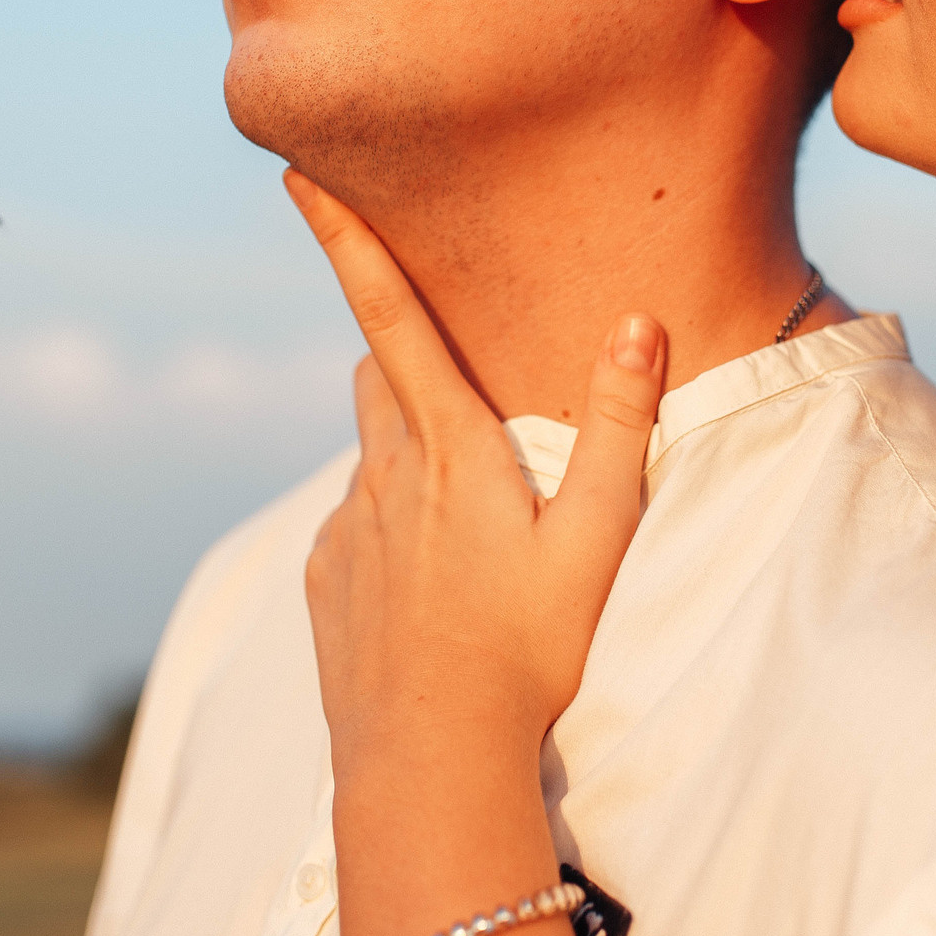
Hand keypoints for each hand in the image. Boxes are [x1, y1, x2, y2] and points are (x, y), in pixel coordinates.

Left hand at [286, 170, 667, 775]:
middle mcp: (383, 473)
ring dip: (405, 444)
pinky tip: (432, 581)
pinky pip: (356, 523)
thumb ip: (620, 426)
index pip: (389, 315)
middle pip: (377, 373)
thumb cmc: (527, 650)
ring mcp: (347, 528)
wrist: (429, 762)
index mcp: (448, 447)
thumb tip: (638, 320)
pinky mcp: (327, 580)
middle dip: (402, 350)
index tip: (297, 173)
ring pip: (370, 450)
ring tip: (464, 503)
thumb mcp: (596, 537)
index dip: (346, 239)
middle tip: (451, 362)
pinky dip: (388, 524)